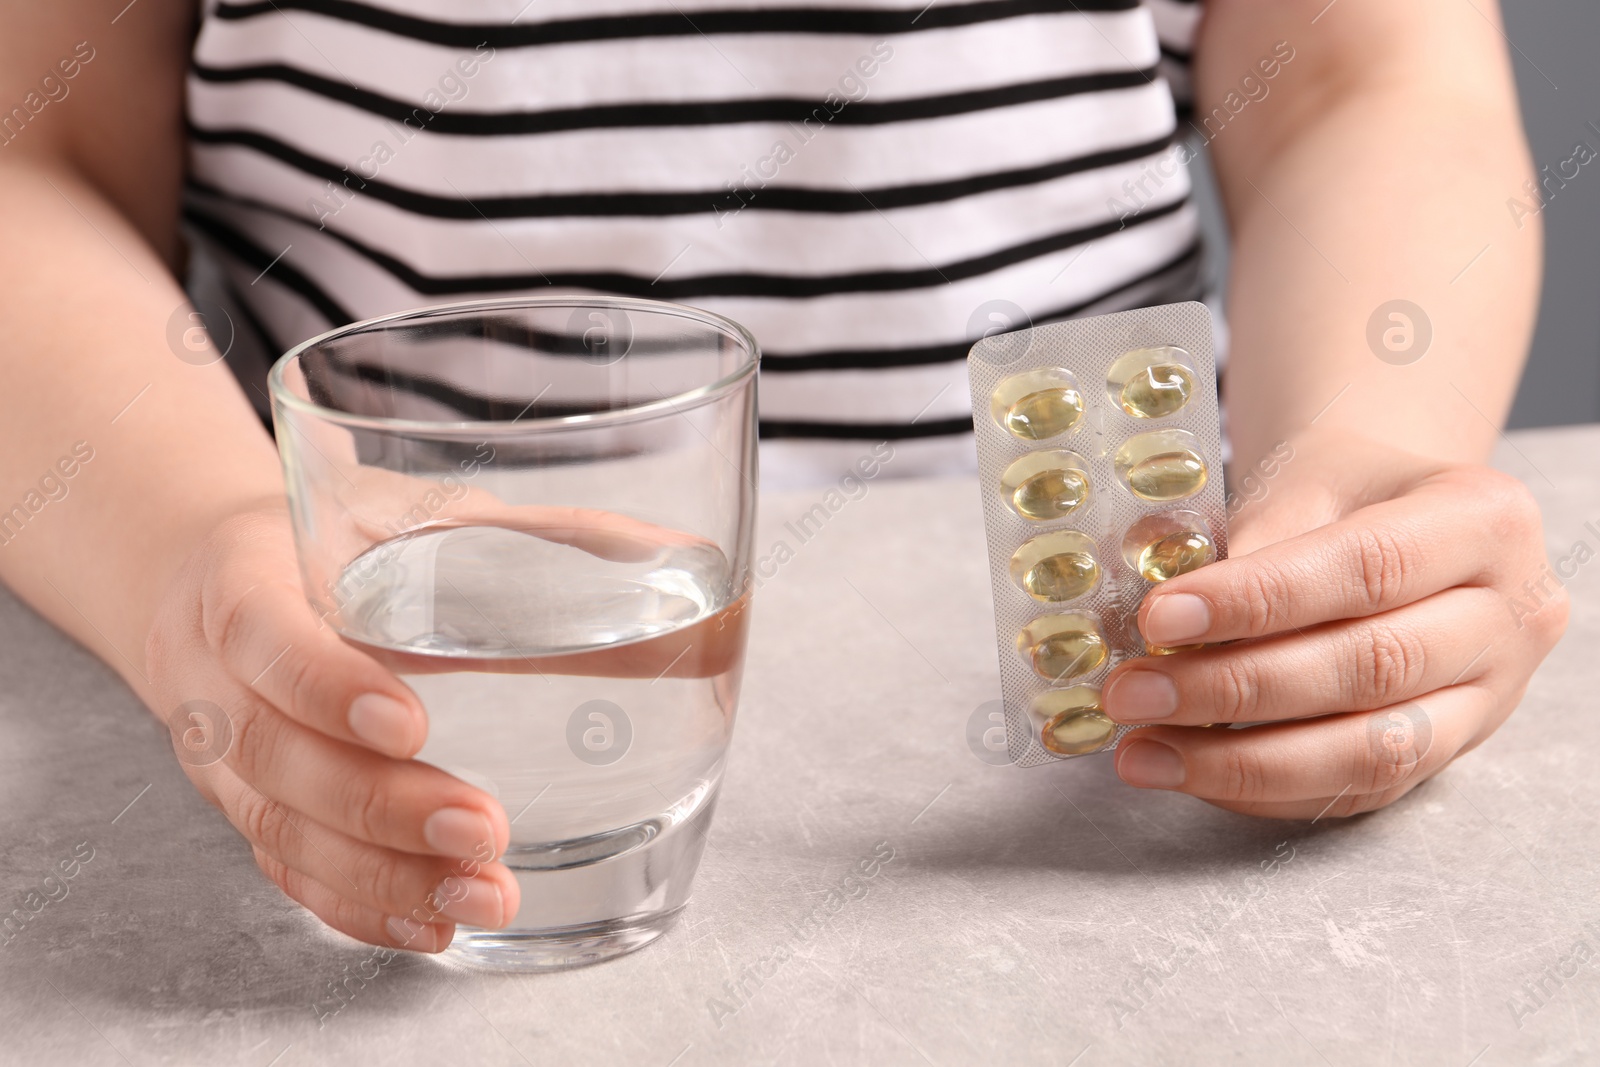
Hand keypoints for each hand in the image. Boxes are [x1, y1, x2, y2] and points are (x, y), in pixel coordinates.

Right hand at [145, 503, 519, 950]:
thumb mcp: (421, 510)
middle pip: (272, 754)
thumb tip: (685, 563)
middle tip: (483, 828)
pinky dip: (359, 906)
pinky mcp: (251, 807)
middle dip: (379, 804)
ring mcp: (222, 755)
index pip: (261, 633)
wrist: (229, 572)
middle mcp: (212, 674)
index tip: (409, 723)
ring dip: (382, 875)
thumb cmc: (345, 537)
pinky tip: (432, 927)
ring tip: (485, 895)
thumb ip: (545, 540)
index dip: (323, 685)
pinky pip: (289, 871)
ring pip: (279, 829)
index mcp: (241, 576)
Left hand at [1101, 428, 1568, 818]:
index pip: (1366, 568)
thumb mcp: (1306, 480)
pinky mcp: (1448, 757)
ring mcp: (1490, 698)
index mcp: (1486, 520)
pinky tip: (1187, 772)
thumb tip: (1160, 624)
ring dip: (1241, 763)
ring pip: (1370, 754)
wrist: (1395, 518)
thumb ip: (1251, 545)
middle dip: (1234, 688)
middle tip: (1131, 693)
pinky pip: (1354, 794)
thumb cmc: (1344, 491)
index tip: (1160, 618)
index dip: (1257, 602)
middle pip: (1369, 668)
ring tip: (1142, 752)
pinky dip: (1262, 790)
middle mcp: (1510, 616)